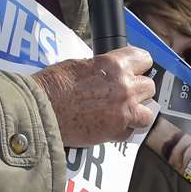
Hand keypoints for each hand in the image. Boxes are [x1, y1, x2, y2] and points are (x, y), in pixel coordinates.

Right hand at [32, 47, 155, 147]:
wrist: (41, 111)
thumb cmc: (53, 86)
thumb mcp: (79, 65)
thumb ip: (102, 68)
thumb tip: (107, 71)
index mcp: (115, 65)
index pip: (144, 59)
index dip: (139, 65)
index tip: (136, 70)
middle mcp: (125, 87)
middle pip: (149, 86)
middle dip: (139, 90)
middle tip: (125, 93)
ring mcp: (123, 111)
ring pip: (148, 112)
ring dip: (138, 112)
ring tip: (124, 112)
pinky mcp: (116, 132)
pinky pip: (131, 132)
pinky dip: (123, 130)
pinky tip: (110, 126)